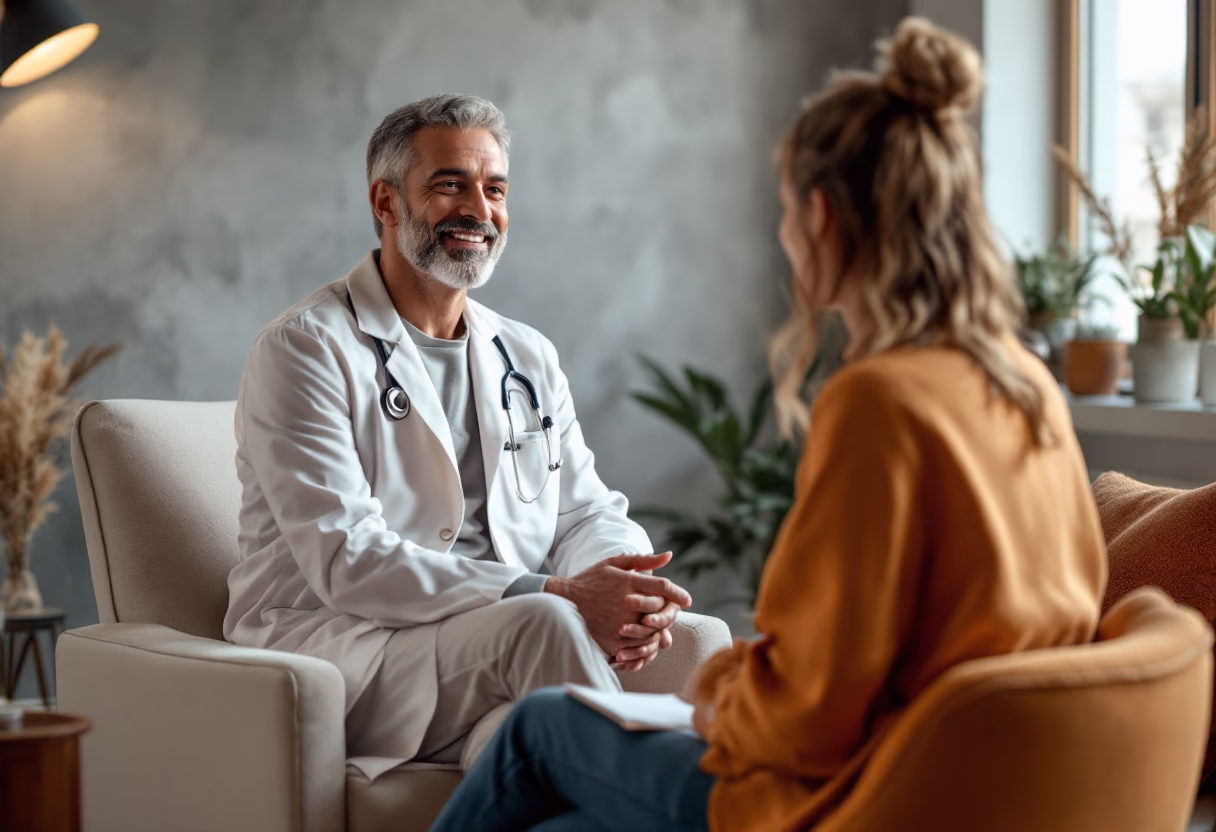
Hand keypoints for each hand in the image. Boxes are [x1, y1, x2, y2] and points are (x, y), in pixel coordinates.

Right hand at [544, 552, 690, 670]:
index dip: (679, 594)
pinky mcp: (613, 639)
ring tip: (659, 625)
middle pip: (660, 608)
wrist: (565, 602)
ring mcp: (619, 623)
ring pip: (653, 629)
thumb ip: (643, 561)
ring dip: (660, 627)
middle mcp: (626, 603)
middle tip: (673, 612)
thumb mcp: (615, 564)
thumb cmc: (592, 579)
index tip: (687, 600)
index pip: (663, 587)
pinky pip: (639, 645)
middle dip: (670, 610)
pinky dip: (646, 642)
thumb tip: (669, 556)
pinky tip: (646, 637)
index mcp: (628, 582)